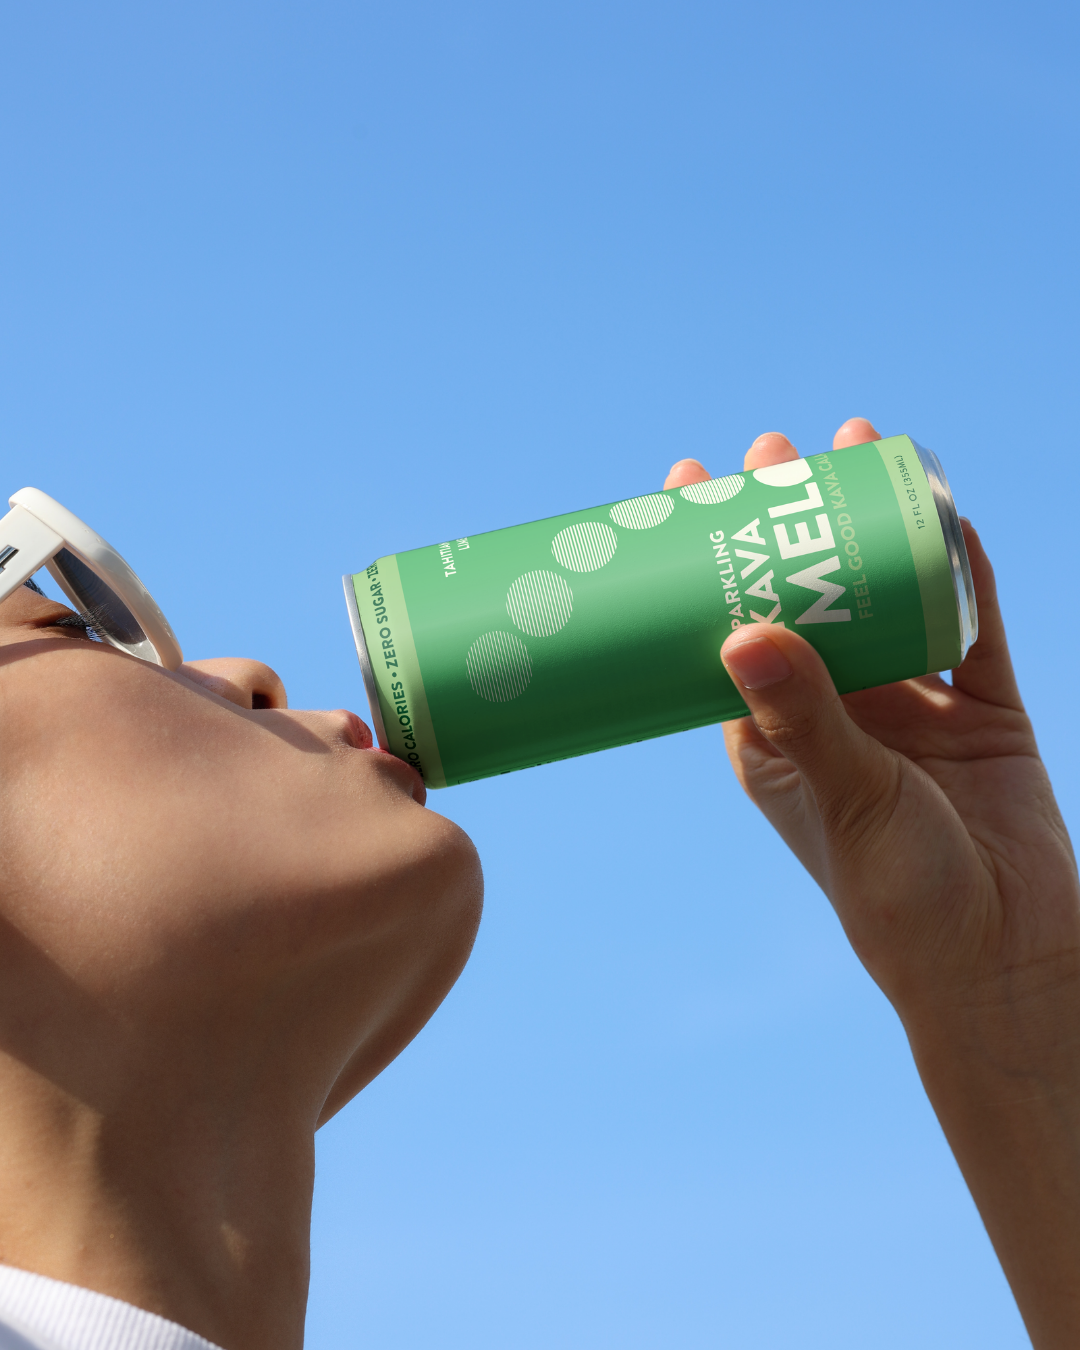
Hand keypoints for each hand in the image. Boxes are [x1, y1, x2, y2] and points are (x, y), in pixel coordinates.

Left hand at [665, 418, 1079, 1348]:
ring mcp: (910, 707)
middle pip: (806, 595)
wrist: (1005, 959)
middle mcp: (834, 711)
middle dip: (791, 522)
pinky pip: (970, 625)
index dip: (707, 559)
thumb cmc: (901, 900)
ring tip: (857, 449)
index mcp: (775, 736)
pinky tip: (950, 514)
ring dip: (875, 526)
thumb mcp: (844, 799)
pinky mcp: (980, 713)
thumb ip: (804, 717)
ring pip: (886, 594)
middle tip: (774, 448)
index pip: (726, 628)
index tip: (688, 482)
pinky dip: (961, 572)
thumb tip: (742, 630)